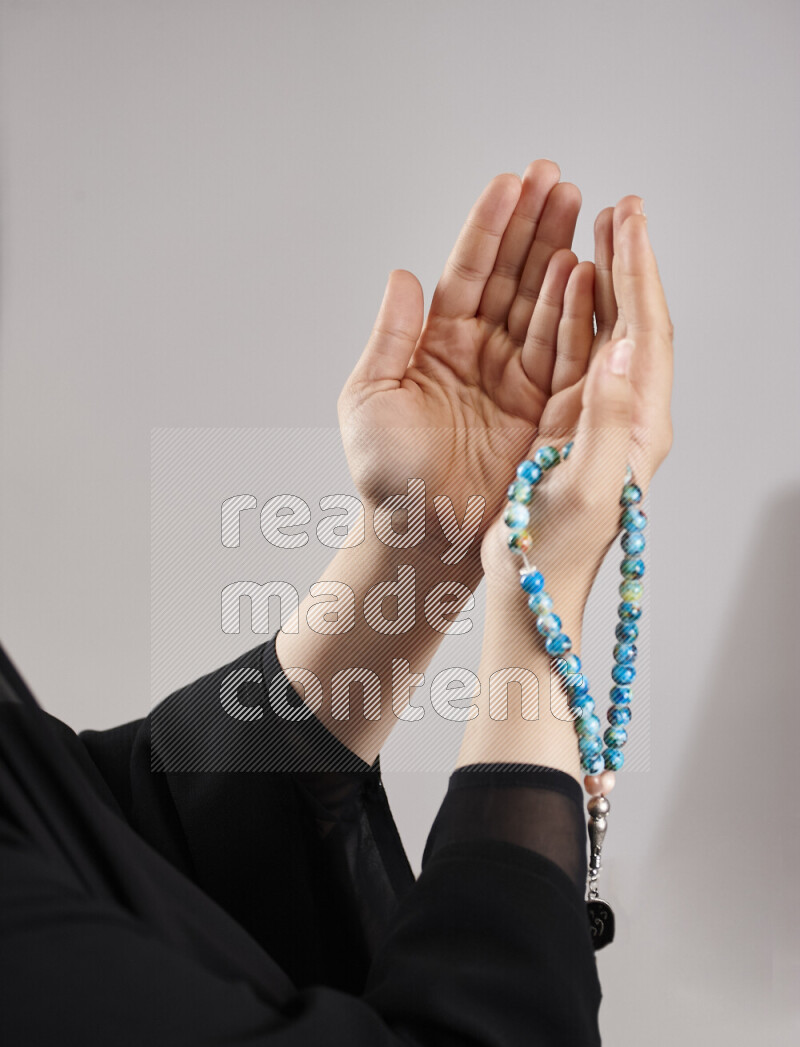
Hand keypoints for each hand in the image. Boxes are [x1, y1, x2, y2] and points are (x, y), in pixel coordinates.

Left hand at [337, 161, 590, 555]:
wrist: (421, 534)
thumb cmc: (386, 476)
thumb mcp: (370, 398)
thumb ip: (391, 336)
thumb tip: (404, 275)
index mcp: (438, 342)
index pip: (468, 270)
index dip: (489, 227)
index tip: (510, 181)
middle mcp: (482, 352)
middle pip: (513, 276)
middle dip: (534, 225)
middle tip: (557, 176)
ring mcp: (516, 377)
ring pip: (543, 304)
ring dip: (560, 254)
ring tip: (578, 205)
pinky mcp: (544, 407)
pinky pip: (563, 352)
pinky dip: (575, 312)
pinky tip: (585, 269)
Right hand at [481, 196, 673, 615]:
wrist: (532, 593)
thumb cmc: (552, 553)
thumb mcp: (583, 487)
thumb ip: (606, 419)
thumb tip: (619, 351)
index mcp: (638, 428)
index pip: (646, 333)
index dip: (638, 272)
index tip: (626, 220)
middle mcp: (628, 417)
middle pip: (636, 322)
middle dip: (629, 262)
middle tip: (619, 209)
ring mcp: (601, 421)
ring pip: (609, 333)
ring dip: (605, 279)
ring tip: (595, 231)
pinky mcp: (571, 427)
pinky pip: (579, 356)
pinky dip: (576, 313)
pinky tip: (567, 288)